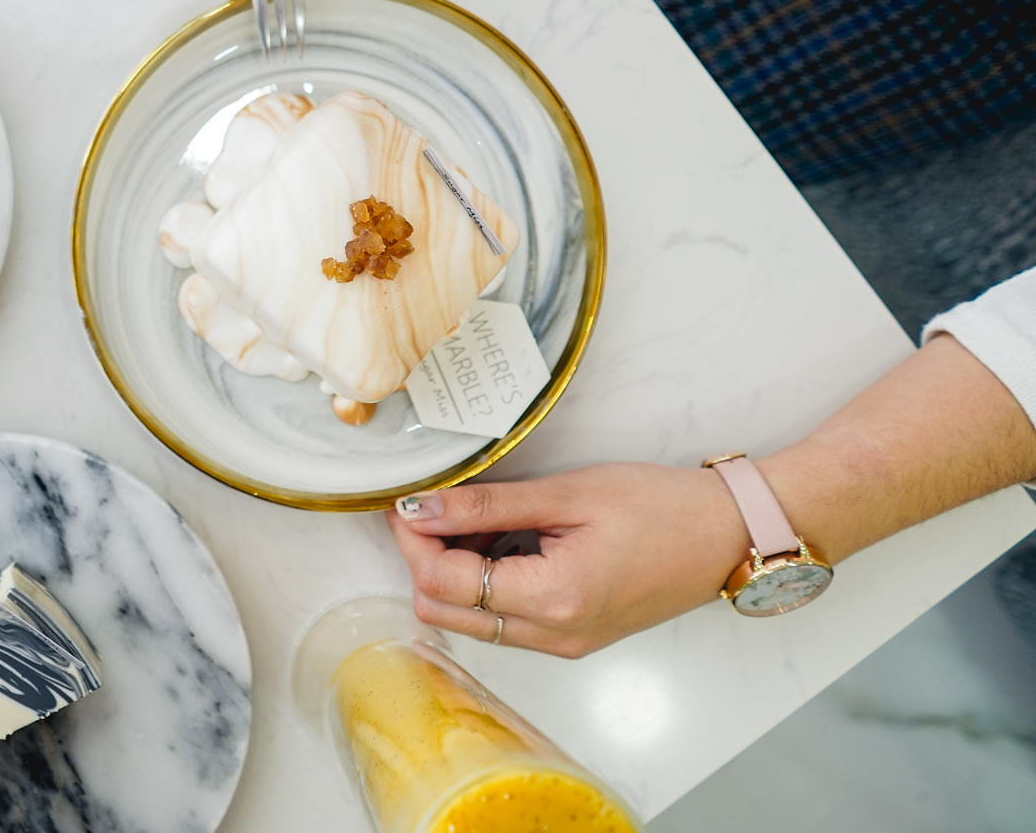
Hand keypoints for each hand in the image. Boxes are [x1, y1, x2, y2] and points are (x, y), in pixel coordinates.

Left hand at [385, 463, 751, 656]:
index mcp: (551, 599)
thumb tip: (421, 507)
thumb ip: (486, 505)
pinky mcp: (572, 638)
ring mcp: (562, 643)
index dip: (412, 538)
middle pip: (444, 610)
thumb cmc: (662, 508)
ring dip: (453, 573)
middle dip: (424, 558)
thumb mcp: (567, 493)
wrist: (729, 536)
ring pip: (470, 621)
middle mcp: (552, 636)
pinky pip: (503, 622)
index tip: (407, 500)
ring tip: (473, 519)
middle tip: (432, 507)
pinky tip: (500, 542)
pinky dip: (485, 585)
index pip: (442, 581)